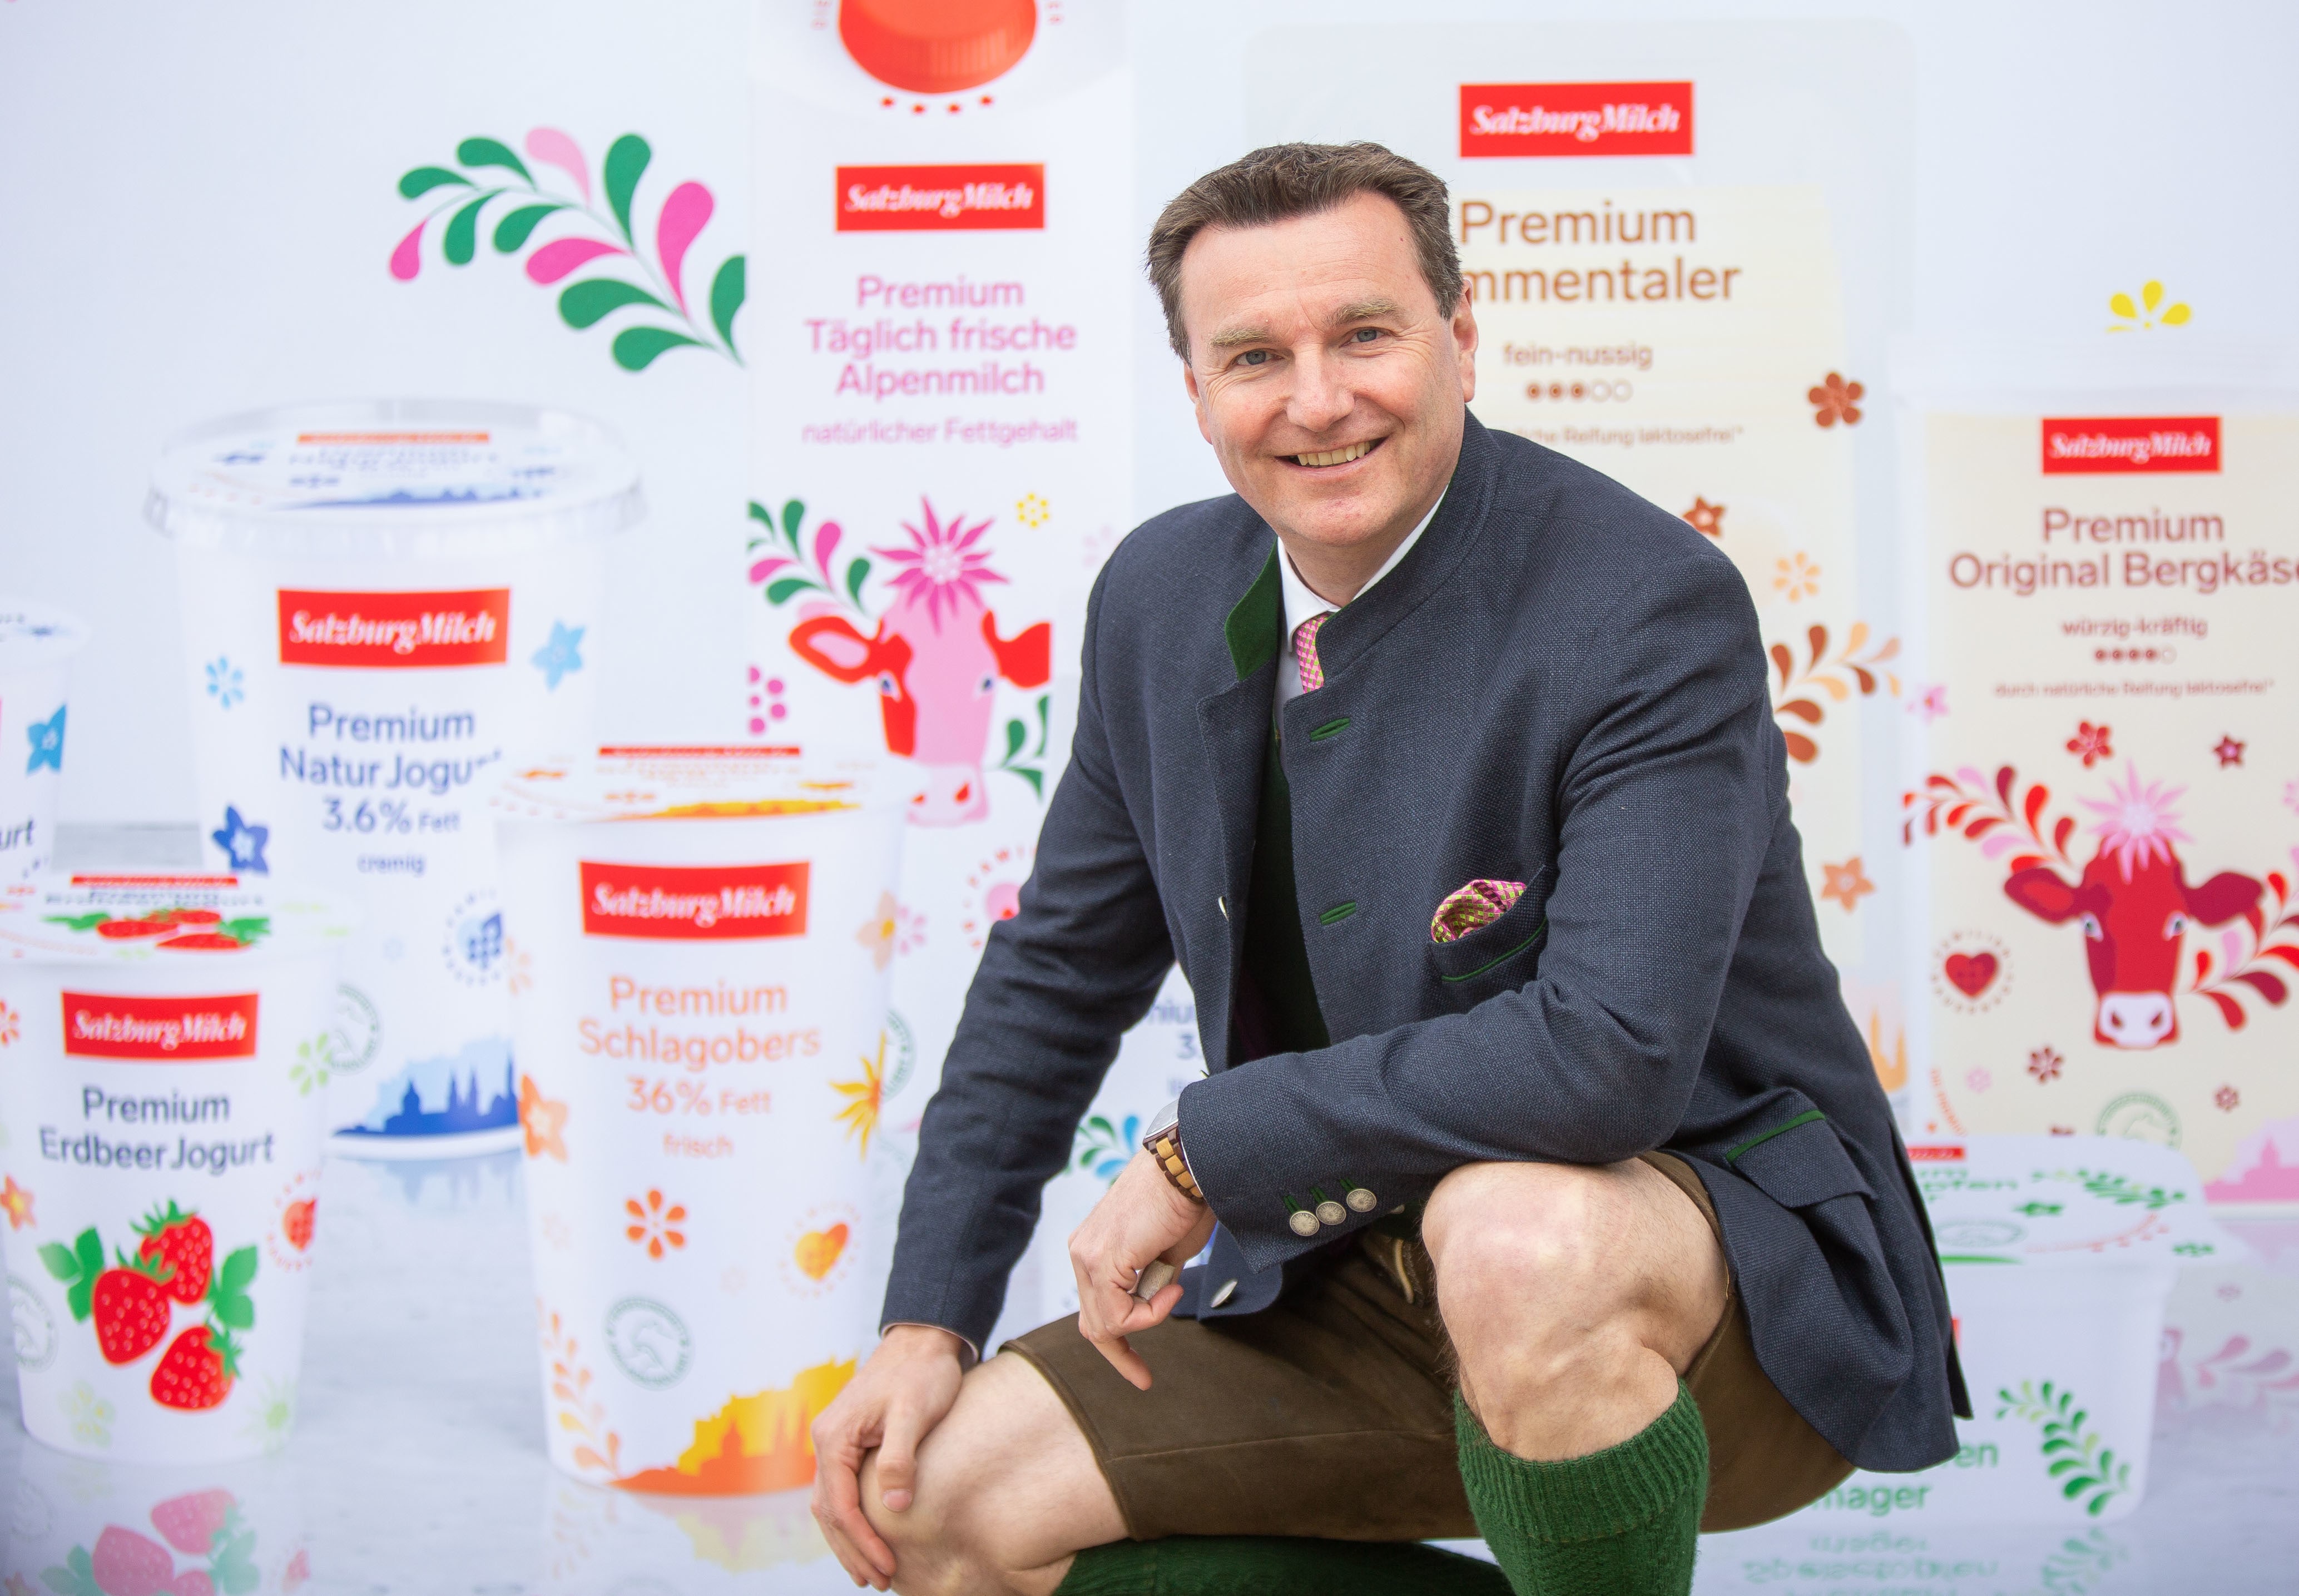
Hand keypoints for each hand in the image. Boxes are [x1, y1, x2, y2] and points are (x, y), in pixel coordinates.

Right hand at [809, 1323, 966, 1588]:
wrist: (923, 1340)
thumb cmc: (921, 1373)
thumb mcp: (914, 1413)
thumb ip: (901, 1458)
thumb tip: (896, 1505)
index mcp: (834, 1436)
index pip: (841, 1505)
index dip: (862, 1542)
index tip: (887, 1568)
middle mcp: (825, 1440)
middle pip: (829, 1511)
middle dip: (852, 1550)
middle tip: (878, 1582)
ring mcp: (834, 1441)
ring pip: (830, 1504)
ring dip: (848, 1540)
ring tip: (870, 1571)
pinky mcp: (849, 1441)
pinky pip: (840, 1489)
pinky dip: (849, 1518)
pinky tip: (866, 1535)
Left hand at [1068, 1150, 1217, 1389]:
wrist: (1187, 1167)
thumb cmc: (1185, 1202)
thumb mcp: (1165, 1253)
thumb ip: (1150, 1280)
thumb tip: (1152, 1299)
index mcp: (1093, 1247)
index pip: (1093, 1307)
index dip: (1114, 1343)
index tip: (1139, 1374)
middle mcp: (1082, 1252)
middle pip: (1093, 1322)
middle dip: (1120, 1351)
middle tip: (1143, 1378)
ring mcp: (1086, 1256)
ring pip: (1105, 1322)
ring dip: (1146, 1319)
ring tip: (1175, 1291)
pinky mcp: (1100, 1260)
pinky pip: (1118, 1314)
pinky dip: (1149, 1313)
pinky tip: (1172, 1291)